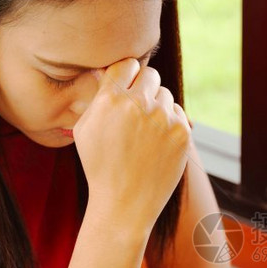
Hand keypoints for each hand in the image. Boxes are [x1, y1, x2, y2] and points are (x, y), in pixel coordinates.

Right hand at [72, 58, 190, 231]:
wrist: (124, 203)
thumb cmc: (100, 166)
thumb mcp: (84, 129)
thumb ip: (99, 97)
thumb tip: (110, 72)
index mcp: (111, 99)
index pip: (126, 64)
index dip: (126, 74)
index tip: (126, 85)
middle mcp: (139, 104)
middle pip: (150, 74)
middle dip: (143, 88)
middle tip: (137, 110)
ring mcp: (163, 118)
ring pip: (165, 95)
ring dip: (157, 107)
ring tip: (144, 133)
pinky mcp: (182, 131)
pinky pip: (178, 112)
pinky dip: (169, 123)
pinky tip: (156, 143)